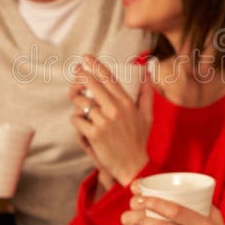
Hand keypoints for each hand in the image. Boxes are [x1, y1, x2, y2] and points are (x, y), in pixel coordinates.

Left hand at [69, 54, 152, 185]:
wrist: (133, 166)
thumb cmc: (139, 140)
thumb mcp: (147, 115)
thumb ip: (146, 93)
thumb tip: (147, 71)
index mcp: (127, 103)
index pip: (109, 78)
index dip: (95, 65)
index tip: (86, 58)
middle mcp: (115, 110)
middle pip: (92, 85)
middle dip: (81, 77)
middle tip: (76, 74)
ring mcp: (104, 122)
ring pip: (81, 103)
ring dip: (77, 102)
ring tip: (79, 104)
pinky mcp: (94, 134)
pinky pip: (77, 119)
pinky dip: (76, 120)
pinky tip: (81, 123)